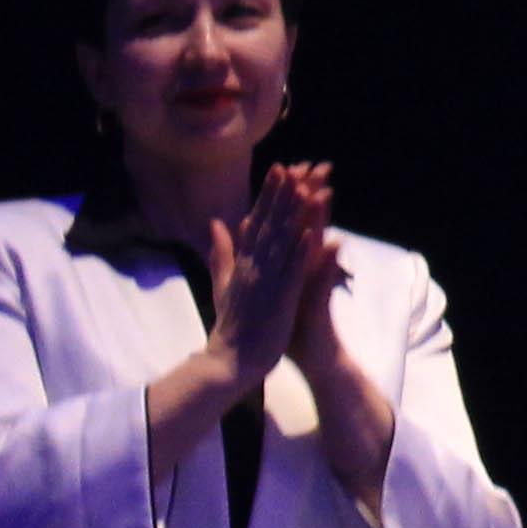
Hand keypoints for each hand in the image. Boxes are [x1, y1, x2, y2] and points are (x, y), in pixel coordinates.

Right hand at [205, 162, 339, 383]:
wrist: (230, 360)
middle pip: (268, 225)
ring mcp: (265, 281)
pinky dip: (299, 251)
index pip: (256, 221)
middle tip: (292, 167)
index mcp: (242, 262)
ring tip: (304, 189)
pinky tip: (310, 232)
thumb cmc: (231, 324)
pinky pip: (291, 271)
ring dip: (293, 215)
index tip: (278, 170)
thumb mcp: (222, 282)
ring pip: (281, 242)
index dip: (268, 195)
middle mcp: (252, 267)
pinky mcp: (278, 299)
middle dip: (281, 195)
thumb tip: (217, 222)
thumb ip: (221, 252)